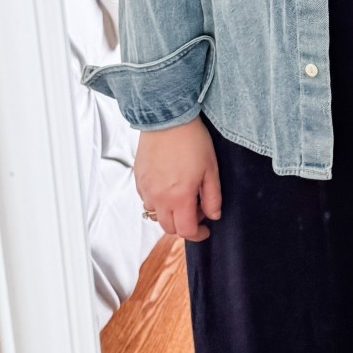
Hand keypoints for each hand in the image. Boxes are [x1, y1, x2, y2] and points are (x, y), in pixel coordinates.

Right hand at [135, 119, 221, 241]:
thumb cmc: (191, 140)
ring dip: (169, 213)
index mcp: (179, 197)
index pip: (185, 231)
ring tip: (182, 196)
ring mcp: (146, 188)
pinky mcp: (138, 178)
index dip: (198, 234)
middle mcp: (159, 197)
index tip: (206, 229)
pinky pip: (146, 199)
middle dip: (184, 225)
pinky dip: (158, 201)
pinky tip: (169, 186)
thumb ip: (212, 197)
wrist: (167, 118)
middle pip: (169, 228)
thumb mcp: (211, 169)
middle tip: (197, 209)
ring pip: (155, 215)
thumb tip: (213, 215)